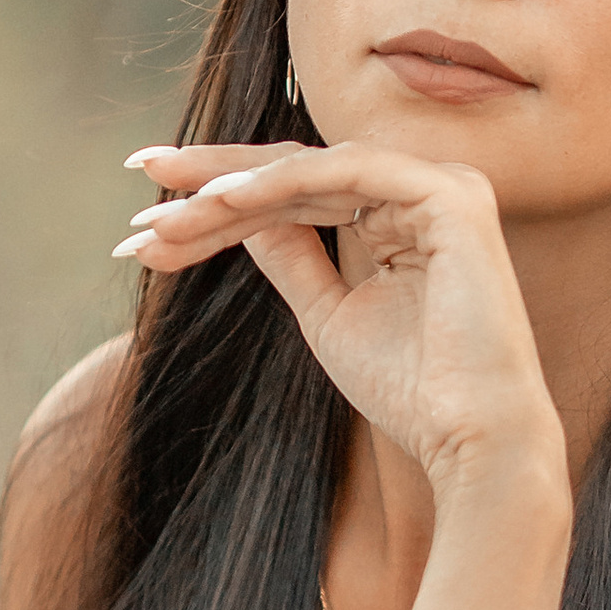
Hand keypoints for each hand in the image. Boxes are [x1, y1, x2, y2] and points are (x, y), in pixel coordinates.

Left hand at [119, 143, 565, 499]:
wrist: (472, 442)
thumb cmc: (411, 391)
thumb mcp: (327, 314)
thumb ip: (289, 255)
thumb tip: (231, 209)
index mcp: (401, 216)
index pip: (296, 192)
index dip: (220, 202)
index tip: (147, 222)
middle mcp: (424, 190)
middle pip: (297, 171)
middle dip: (210, 180)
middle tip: (137, 181)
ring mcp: (442, 186)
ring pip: (311, 168)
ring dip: (228, 188)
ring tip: (161, 216)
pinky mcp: (450, 196)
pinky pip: (344, 173)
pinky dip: (277, 184)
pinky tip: (217, 204)